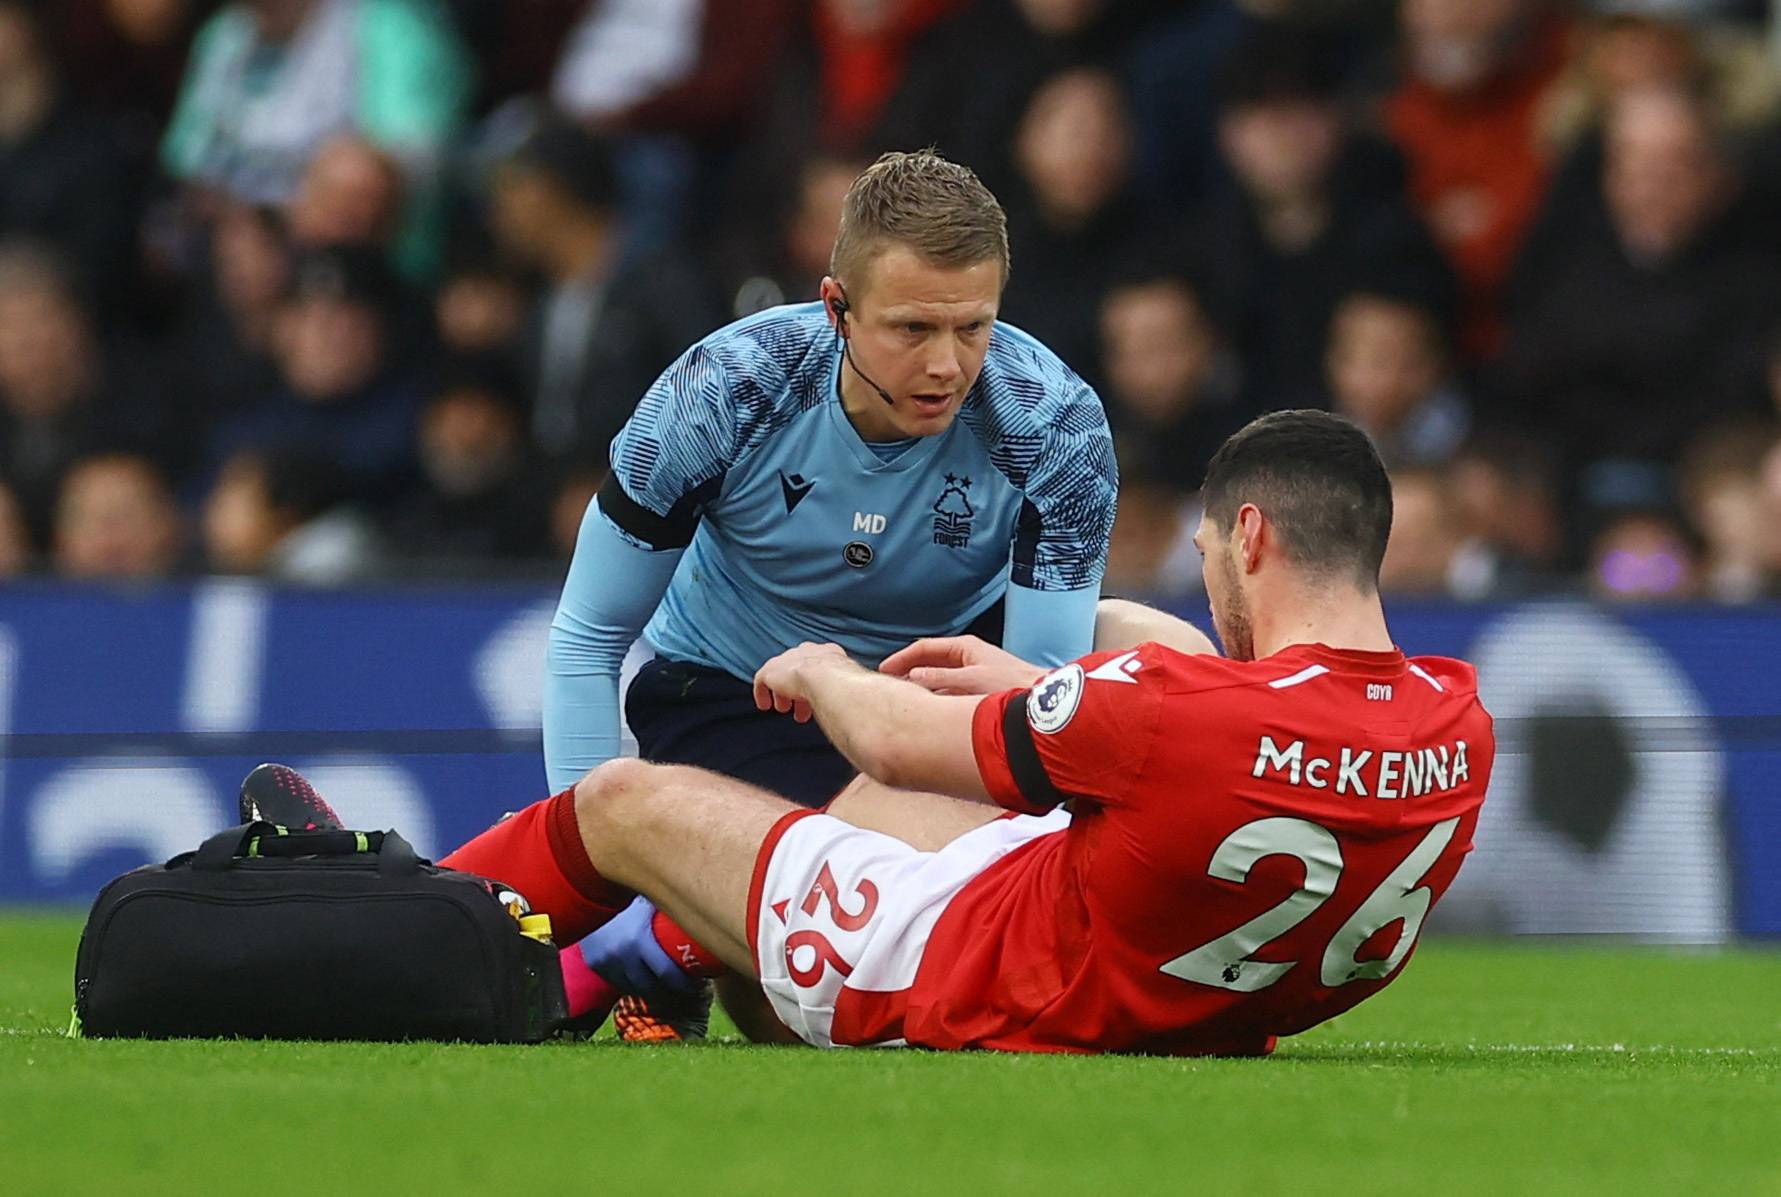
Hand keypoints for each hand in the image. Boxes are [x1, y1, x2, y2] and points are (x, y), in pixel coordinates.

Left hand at [753, 642, 850, 721]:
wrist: (826, 678)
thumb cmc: (844, 685)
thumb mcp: (850, 685)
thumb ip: (848, 692)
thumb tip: (858, 710)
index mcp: (829, 652)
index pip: (819, 665)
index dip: (816, 684)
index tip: (816, 698)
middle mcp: (807, 651)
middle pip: (799, 671)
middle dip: (799, 691)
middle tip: (801, 710)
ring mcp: (787, 658)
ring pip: (781, 676)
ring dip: (783, 694)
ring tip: (784, 709)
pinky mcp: (771, 669)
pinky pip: (762, 680)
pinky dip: (763, 693)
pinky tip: (765, 705)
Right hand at [879, 635, 1040, 695]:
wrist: (1041, 699)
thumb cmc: (1012, 684)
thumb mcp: (971, 680)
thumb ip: (940, 678)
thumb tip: (913, 676)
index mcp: (964, 647)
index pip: (923, 648)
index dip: (901, 658)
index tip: (884, 670)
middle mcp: (967, 657)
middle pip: (929, 662)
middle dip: (908, 672)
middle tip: (889, 684)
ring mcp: (972, 673)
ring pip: (938, 678)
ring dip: (922, 686)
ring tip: (905, 698)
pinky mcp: (977, 689)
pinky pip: (949, 691)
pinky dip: (936, 697)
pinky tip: (930, 709)